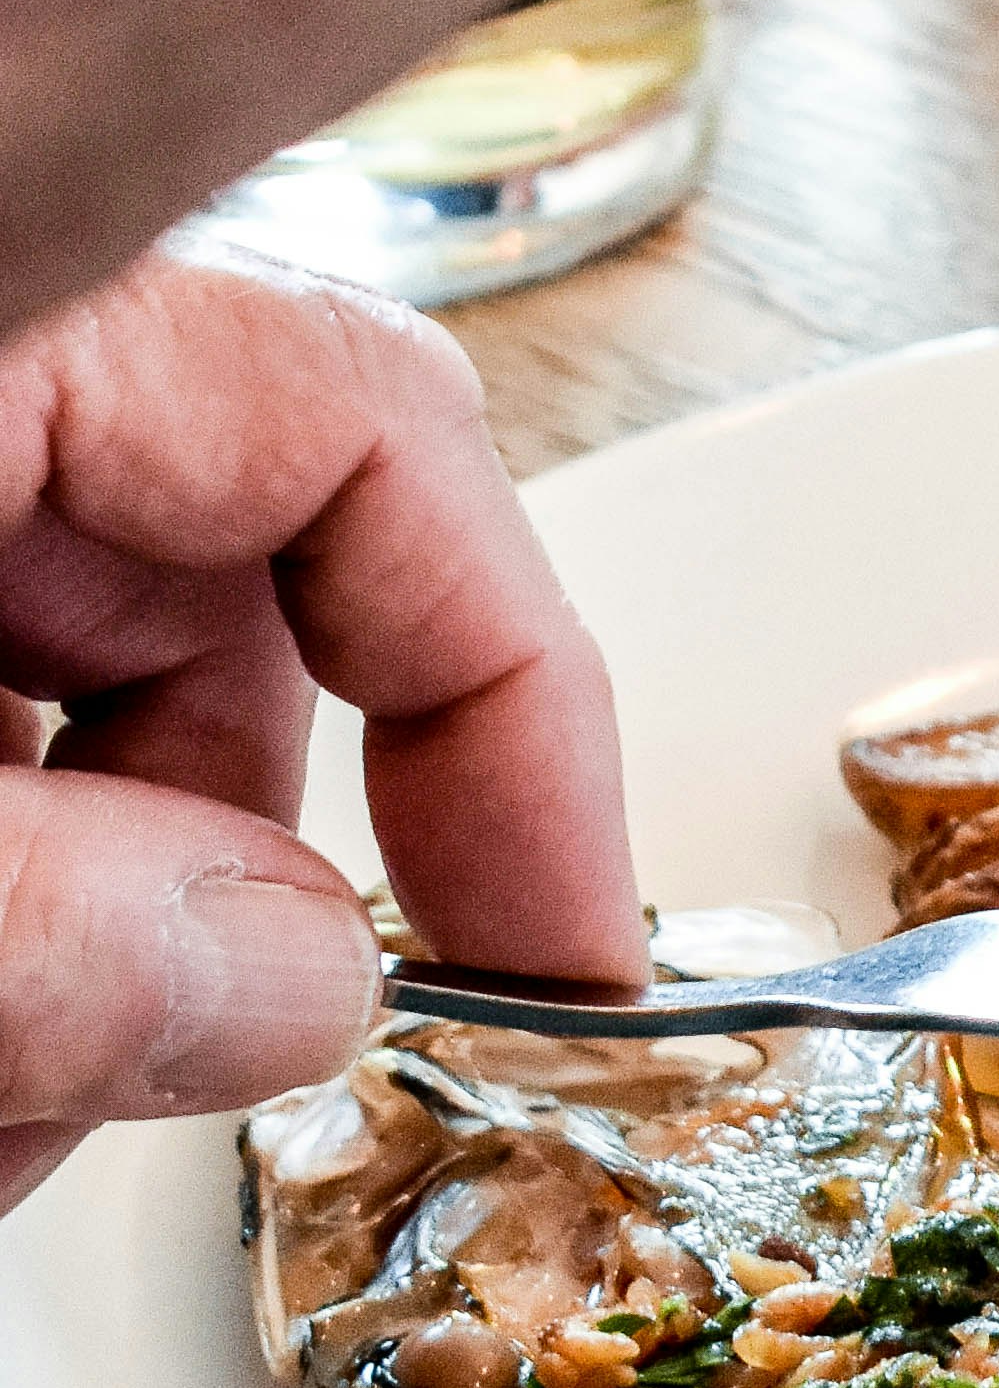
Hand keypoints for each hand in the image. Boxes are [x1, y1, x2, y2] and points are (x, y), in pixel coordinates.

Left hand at [0, 244, 640, 1209]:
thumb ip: (51, 919)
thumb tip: (292, 985)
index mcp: (10, 302)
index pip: (369, 431)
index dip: (514, 707)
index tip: (555, 960)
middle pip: (221, 606)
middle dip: (230, 886)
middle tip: (167, 1085)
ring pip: (68, 704)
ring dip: (85, 935)